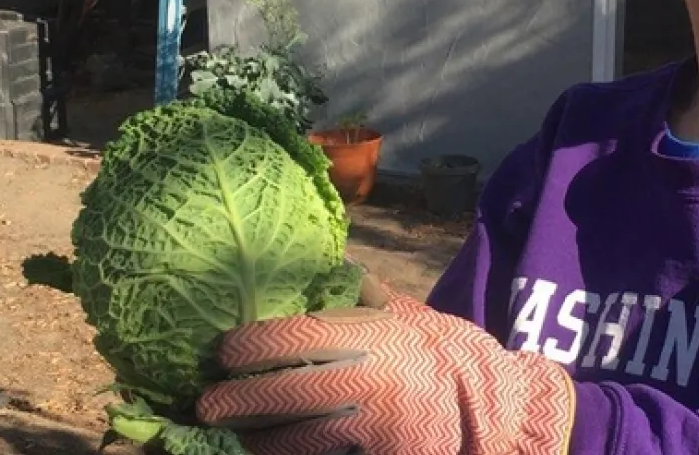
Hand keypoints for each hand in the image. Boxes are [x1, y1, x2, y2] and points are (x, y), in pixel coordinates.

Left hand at [195, 275, 574, 454]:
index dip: (247, 346)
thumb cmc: (442, 355)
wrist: (493, 412)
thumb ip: (364, 294)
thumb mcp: (406, 314)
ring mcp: (370, 433)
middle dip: (235, 402)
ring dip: (256, 439)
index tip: (221, 350)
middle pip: (281, 397)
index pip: (292, 339)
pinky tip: (273, 453)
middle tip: (205, 403)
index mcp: (371, 339)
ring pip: (293, 442)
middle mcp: (366, 385)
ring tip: (238, 432)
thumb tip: (327, 263)